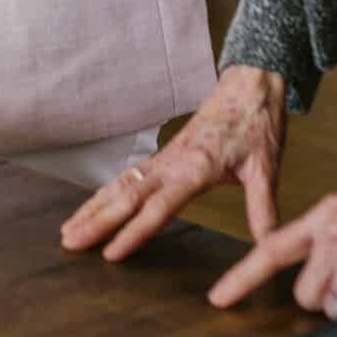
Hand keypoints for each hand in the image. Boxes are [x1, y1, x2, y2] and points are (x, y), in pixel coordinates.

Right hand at [62, 64, 287, 259]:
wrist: (250, 83)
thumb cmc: (258, 122)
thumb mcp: (266, 166)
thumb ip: (263, 208)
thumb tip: (269, 246)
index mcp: (195, 168)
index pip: (158, 207)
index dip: (134, 231)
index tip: (109, 253)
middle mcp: (172, 162)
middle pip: (126, 196)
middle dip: (96, 220)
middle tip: (68, 242)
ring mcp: (165, 157)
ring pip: (120, 185)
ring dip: (93, 207)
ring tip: (67, 229)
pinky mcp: (165, 154)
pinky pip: (128, 176)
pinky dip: (106, 192)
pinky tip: (93, 206)